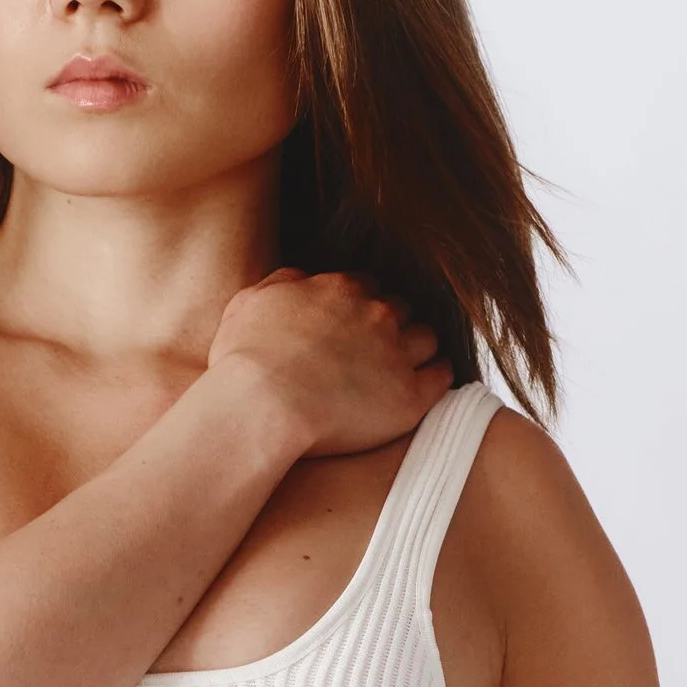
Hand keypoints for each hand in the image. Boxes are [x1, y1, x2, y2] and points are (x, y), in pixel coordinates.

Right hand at [205, 268, 451, 456]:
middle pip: (399, 309)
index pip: (366, 287)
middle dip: (390, 325)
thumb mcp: (249, 302)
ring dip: (417, 348)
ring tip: (402, 367)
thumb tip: (300, 280)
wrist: (262, 406)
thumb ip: (281, 283)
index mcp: (340, 290)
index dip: (360, 306)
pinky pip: (441, 377)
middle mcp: (376, 314)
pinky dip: (438, 376)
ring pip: (426, 338)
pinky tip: (426, 384)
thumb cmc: (244, 360)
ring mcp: (397, 353)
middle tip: (375, 350)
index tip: (351, 326)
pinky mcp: (409, 397)